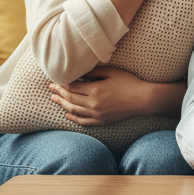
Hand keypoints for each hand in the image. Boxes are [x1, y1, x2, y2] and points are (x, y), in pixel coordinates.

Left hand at [48, 66, 174, 124]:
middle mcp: (93, 104)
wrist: (142, 99)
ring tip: (54, 99)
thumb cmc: (129, 82)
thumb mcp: (111, 72)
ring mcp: (97, 114)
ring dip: (63, 104)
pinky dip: (74, 118)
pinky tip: (68, 114)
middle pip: (70, 98)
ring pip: (74, 110)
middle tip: (51, 88)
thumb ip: (94, 73)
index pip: (72, 87)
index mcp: (95, 90)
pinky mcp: (101, 121)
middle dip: (59, 93)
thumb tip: (78, 72)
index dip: (62, 84)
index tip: (56, 80)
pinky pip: (83, 121)